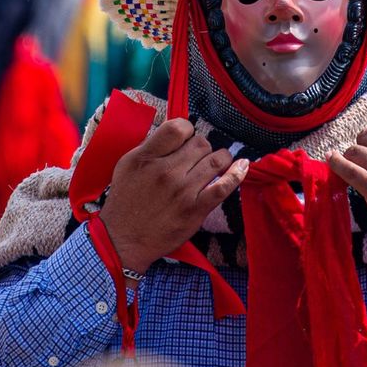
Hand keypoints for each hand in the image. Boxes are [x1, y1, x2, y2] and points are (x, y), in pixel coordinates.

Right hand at [98, 118, 248, 274]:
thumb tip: (177, 135)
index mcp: (145, 157)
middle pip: (200, 143)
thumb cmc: (125, 201)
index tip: (185, 140)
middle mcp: (165, 171)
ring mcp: (182, 191)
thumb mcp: (127, 165)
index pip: (178, 128)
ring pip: (215, 160)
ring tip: (216, 163)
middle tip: (195, 159)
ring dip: (220, 159)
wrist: (124, 239)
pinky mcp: (195, 209)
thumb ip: (150, 147)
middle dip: (201, 148)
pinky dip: (237, 174)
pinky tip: (242, 165)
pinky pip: (224, 186)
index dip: (187, 130)